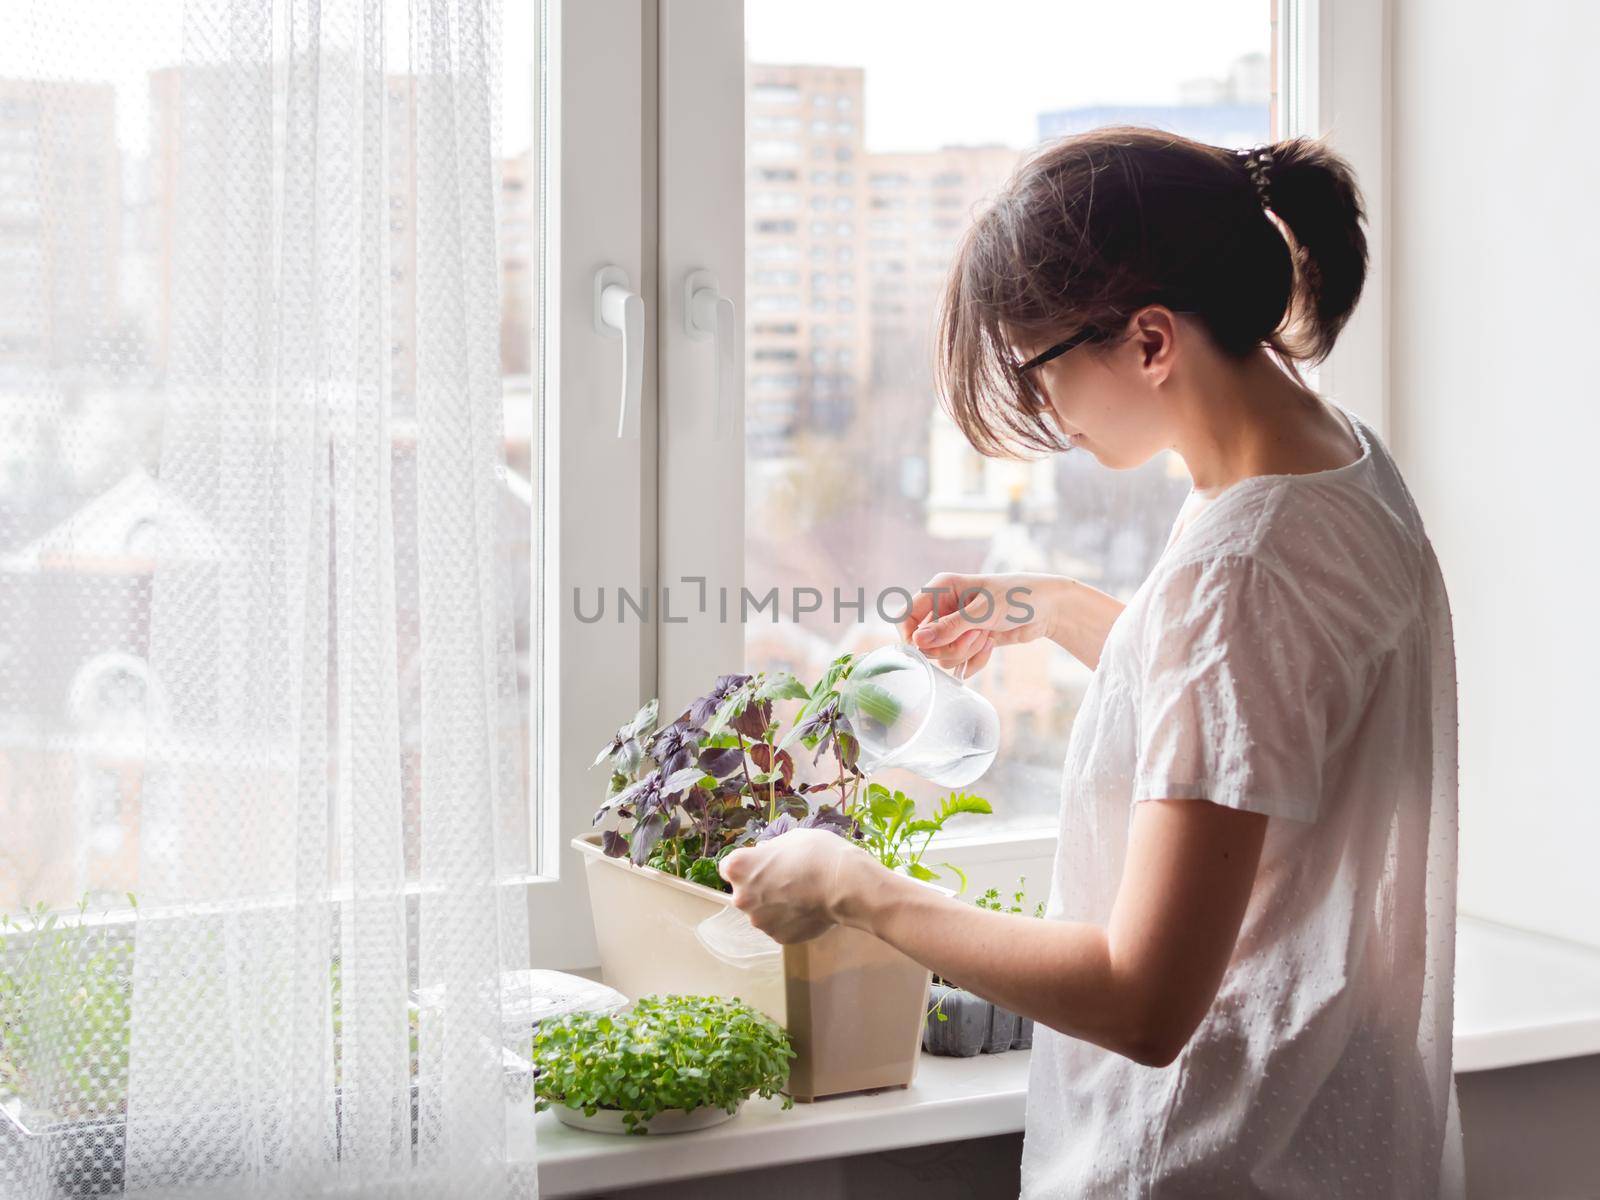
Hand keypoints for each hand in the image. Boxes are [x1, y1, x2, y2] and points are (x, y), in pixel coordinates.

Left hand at [718, 829, 869, 943]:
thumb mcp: (789, 839)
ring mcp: (759, 922)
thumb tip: (763, 857)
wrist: (843, 885)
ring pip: (762, 912)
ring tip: (801, 897)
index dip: (746, 866)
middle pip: (744, 893)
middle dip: (759, 888)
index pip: (728, 868)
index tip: (761, 865)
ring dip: (774, 906)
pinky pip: (780, 926)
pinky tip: (808, 910)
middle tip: (786, 881)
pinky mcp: (778, 938)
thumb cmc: (815, 853)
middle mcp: (741, 898)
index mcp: (739, 868)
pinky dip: (789, 920)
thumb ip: (769, 852)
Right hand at [900, 572, 1065, 674]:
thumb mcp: (982, 611)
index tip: (926, 649)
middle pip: (925, 643)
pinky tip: (991, 645)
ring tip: (986, 637)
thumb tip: (917, 642)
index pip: (907, 616)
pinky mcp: (969, 643)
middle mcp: (944, 608)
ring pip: (942, 656)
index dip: (912, 636)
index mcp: (940, 589)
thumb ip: (949, 628)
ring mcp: (956, 627)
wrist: (1048, 608)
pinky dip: (976, 660)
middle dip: (949, 646)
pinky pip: (959, 663)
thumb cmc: (1017, 597)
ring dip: (965, 652)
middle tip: (974, 635)